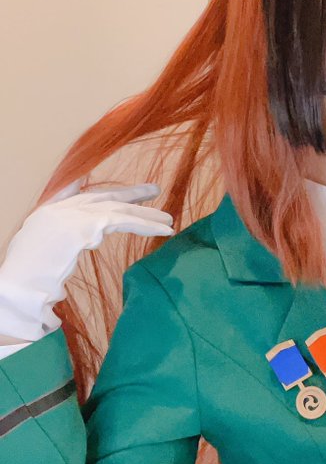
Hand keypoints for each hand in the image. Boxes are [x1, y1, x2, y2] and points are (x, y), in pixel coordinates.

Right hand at [0, 180, 173, 341]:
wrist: (18, 283)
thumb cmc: (26, 276)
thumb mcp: (40, 249)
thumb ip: (61, 240)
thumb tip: (87, 240)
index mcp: (48, 211)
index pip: (74, 189)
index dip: (94, 184)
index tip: (110, 180)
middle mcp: (61, 207)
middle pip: (104, 196)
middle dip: (130, 194)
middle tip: (154, 190)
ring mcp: (73, 214)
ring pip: (118, 209)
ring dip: (146, 215)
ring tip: (168, 220)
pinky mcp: (86, 225)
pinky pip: (123, 221)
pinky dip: (145, 225)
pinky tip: (162, 230)